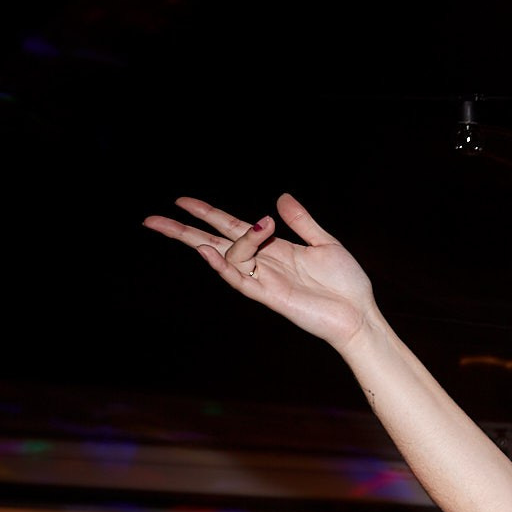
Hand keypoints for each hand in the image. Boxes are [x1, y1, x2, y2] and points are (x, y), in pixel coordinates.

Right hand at [143, 194, 378, 351]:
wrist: (360, 314)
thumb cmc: (346, 284)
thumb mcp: (326, 243)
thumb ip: (302, 222)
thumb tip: (280, 197)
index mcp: (273, 248)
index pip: (230, 226)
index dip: (206, 212)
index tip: (181, 200)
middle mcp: (262, 263)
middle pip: (213, 242)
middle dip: (183, 231)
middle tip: (151, 219)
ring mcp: (263, 280)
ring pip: (229, 255)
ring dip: (237, 238)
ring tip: (263, 227)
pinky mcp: (270, 297)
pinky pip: (239, 280)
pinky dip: (223, 266)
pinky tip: (208, 252)